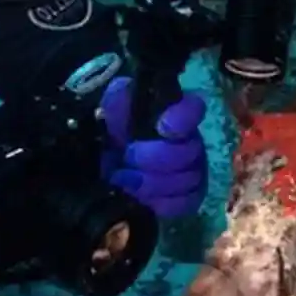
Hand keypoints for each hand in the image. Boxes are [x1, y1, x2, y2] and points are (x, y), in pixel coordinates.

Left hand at [99, 76, 208, 218]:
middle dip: (152, 158)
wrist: (102, 168)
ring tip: (122, 179)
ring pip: (186, 180)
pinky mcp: (189, 198)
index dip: (182, 119)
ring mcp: (194, 171)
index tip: (162, 127)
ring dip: (149, 183)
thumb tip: (127, 92)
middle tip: (125, 158)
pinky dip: (159, 203)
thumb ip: (120, 97)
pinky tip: (138, 198)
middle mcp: (191, 141)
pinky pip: (185, 203)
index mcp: (174, 114)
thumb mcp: (109, 111)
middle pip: (187, 153)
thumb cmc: (110, 135)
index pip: (194, 109)